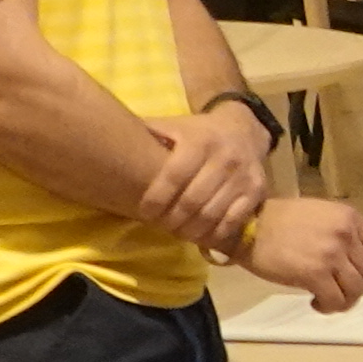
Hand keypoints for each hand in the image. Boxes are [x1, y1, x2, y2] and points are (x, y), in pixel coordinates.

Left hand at [135, 104, 272, 248]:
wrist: (245, 128)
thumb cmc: (198, 132)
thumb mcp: (174, 125)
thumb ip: (147, 133)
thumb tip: (105, 138)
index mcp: (200, 142)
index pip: (173, 176)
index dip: (156, 199)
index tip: (144, 212)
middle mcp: (224, 158)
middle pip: (192, 201)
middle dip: (171, 220)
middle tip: (160, 226)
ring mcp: (243, 177)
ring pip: (212, 215)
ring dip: (191, 230)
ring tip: (178, 233)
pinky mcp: (257, 191)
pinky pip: (234, 221)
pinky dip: (215, 234)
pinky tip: (202, 236)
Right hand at [237, 195, 362, 311]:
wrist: (247, 227)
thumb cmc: (280, 221)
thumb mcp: (321, 215)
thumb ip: (343, 234)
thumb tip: (358, 264)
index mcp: (350, 218)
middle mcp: (346, 234)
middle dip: (358, 289)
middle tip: (340, 292)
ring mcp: (331, 254)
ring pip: (356, 290)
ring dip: (343, 301)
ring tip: (325, 299)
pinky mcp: (314, 273)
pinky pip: (336, 301)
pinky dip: (329, 307)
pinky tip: (315, 303)